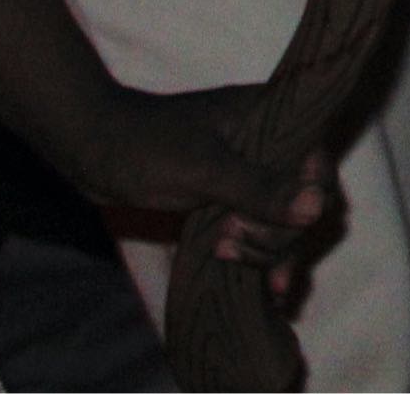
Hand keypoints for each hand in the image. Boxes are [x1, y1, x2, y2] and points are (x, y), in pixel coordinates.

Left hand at [61, 82, 328, 277]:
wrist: (91, 151)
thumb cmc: (145, 148)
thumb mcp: (204, 170)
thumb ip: (261, 190)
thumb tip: (317, 207)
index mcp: (274, 119)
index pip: (318, 167)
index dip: (302, 204)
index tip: (257, 226)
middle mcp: (271, 145)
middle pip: (307, 201)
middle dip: (276, 233)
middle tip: (229, 242)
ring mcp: (251, 174)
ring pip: (286, 222)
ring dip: (265, 250)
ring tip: (224, 255)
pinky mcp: (231, 199)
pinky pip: (262, 230)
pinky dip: (263, 258)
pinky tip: (269, 290)